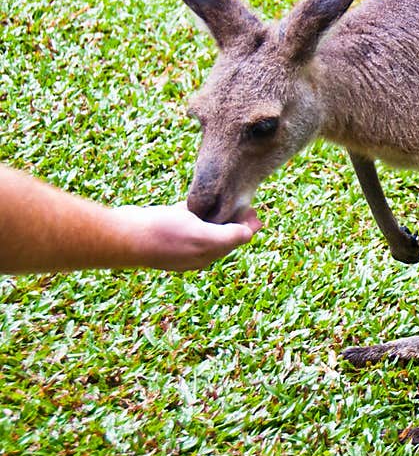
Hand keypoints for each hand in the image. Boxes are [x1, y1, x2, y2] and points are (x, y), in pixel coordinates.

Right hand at [113, 202, 261, 271]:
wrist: (124, 235)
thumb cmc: (164, 235)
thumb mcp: (202, 236)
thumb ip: (228, 236)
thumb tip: (248, 234)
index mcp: (206, 254)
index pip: (234, 241)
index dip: (247, 227)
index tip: (257, 213)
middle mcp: (193, 250)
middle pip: (222, 235)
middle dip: (236, 222)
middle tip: (249, 206)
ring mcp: (178, 239)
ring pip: (204, 226)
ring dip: (218, 215)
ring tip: (231, 202)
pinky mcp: (164, 226)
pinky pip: (187, 218)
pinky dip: (197, 210)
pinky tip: (202, 201)